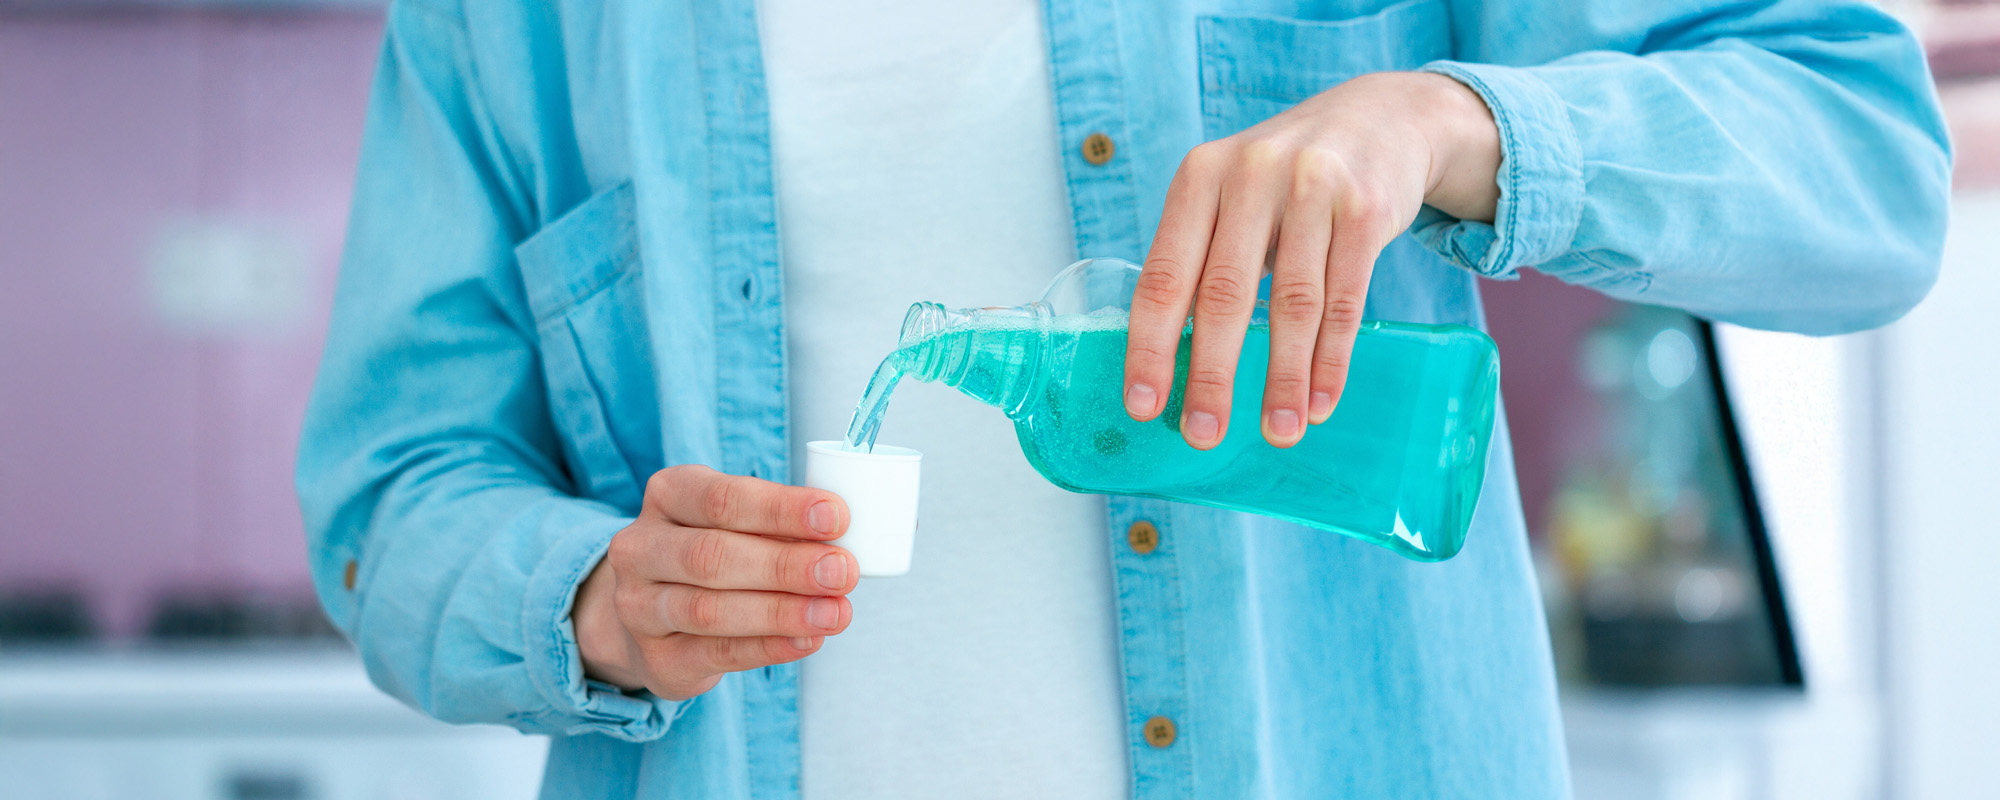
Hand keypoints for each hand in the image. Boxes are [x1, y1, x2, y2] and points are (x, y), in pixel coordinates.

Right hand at [572, 464, 856, 700]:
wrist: (656, 615)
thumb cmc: (717, 551)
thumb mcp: (739, 523)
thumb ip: (781, 526)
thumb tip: (843, 540)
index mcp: (667, 495)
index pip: (722, 498)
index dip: (781, 509)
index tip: (837, 517)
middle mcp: (640, 548)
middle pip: (712, 556)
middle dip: (785, 565)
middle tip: (843, 572)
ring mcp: (638, 607)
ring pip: (710, 610)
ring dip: (781, 612)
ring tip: (836, 612)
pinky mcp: (656, 659)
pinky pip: (715, 654)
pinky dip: (769, 647)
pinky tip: (809, 640)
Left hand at [1121, 71, 1500, 448]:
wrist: (1379, 118)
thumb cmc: (1285, 177)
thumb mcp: (1231, 193)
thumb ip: (1202, 256)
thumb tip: (1169, 363)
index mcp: (1199, 177)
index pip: (1163, 275)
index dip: (1150, 345)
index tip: (1144, 405)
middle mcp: (1250, 175)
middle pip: (1224, 295)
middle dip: (1212, 374)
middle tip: (1203, 434)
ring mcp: (1313, 188)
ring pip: (1292, 304)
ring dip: (1284, 379)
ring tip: (1278, 432)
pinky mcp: (1366, 208)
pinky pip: (1346, 299)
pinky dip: (1331, 359)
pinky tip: (1321, 401)